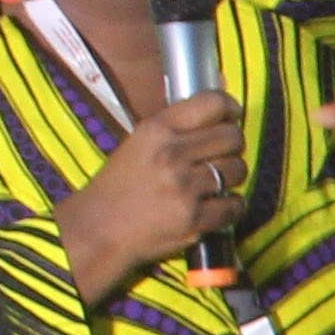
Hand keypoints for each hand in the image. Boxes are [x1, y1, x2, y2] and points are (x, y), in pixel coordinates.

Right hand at [52, 90, 244, 297]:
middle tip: (222, 155)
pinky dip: (231, 206)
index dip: (229, 107)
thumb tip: (220, 114)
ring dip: (232, 176)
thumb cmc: (118, 187)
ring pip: (238, 170)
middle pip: (232, 137)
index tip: (232, 115)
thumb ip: (175, 130)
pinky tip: (217, 206)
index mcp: (155, 131)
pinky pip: (235, 204)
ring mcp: (184, 188)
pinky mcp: (194, 219)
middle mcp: (171, 155)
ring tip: (215, 182)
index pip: (211, 103)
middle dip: (233, 145)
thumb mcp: (138, 145)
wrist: (97, 231)